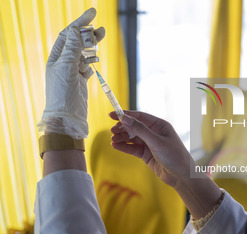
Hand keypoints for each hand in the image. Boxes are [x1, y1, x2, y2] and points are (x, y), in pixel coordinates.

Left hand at [38, 8, 104, 138]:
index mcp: (57, 57)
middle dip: (88, 34)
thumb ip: (72, 48)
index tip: (93, 13)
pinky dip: (91, 64)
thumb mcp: (67, 68)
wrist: (68, 118)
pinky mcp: (80, 82)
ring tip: (101, 40)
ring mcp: (72, 73)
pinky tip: (94, 63)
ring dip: (91, 48)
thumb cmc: (64, 94)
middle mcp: (63, 63)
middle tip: (101, 29)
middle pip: (77, 42)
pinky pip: (86, 67)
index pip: (69, 34)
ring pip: (83, 55)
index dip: (80, 23)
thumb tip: (76, 29)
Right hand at [110, 111, 195, 187]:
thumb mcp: (156, 141)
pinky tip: (116, 146)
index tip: (112, 114)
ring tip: (113, 139)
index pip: (140, 116)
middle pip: (134, 127)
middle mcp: (154, 133)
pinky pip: (133, 148)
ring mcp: (150, 144)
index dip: (126, 115)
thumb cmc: (174, 156)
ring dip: (122, 138)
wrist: (181, 176)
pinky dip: (124, 147)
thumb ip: (140, 130)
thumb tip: (125, 119)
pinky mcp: (146, 154)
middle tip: (112, 130)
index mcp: (159, 125)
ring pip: (132, 138)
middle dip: (122, 128)